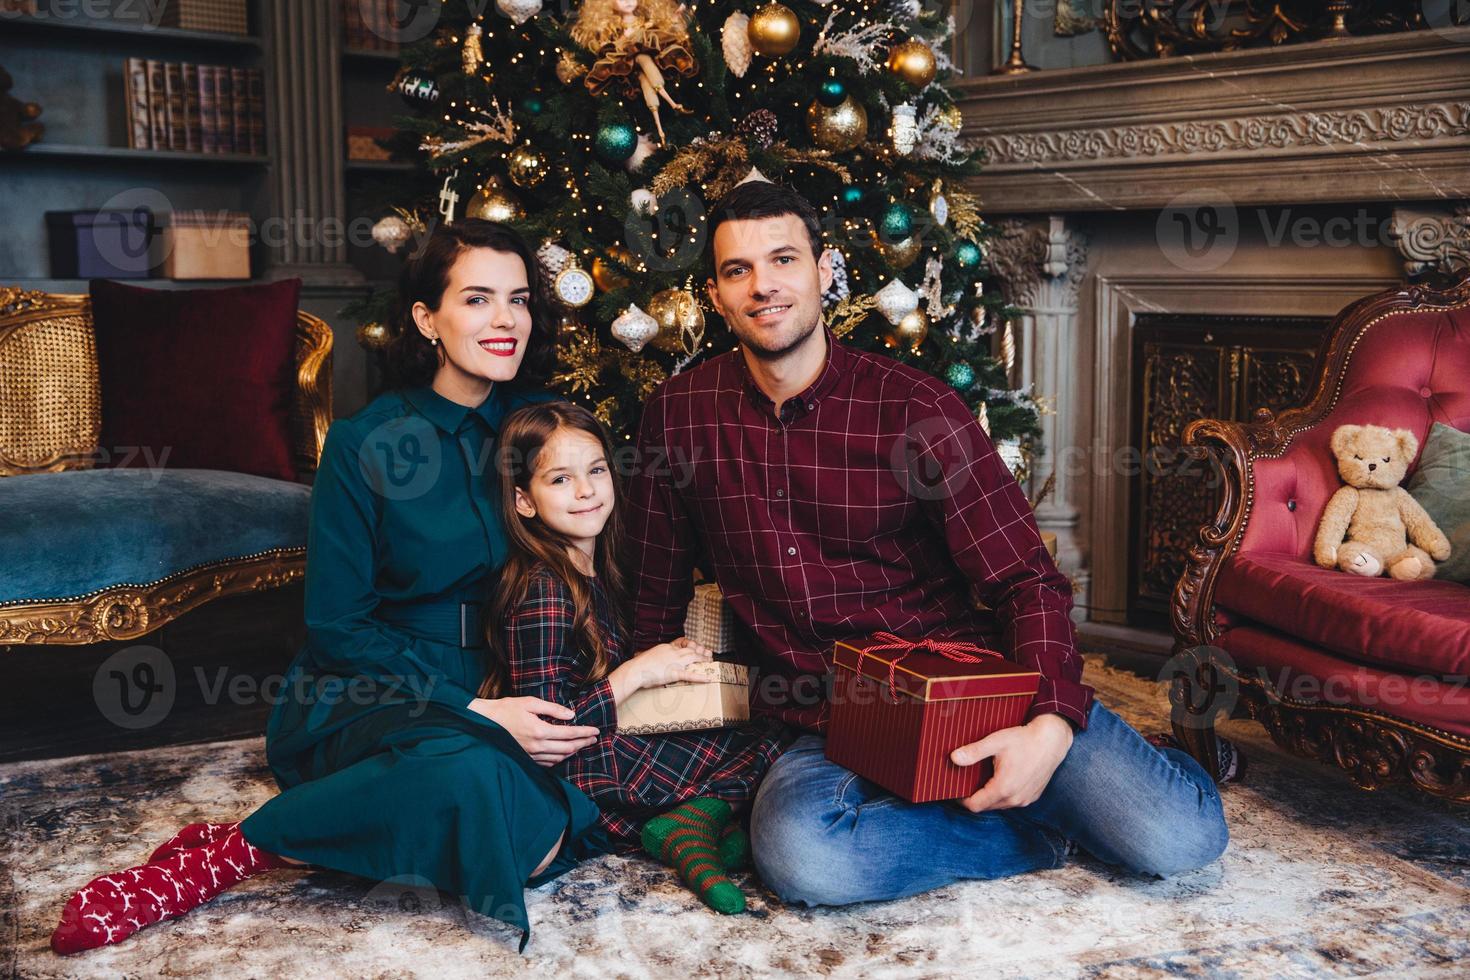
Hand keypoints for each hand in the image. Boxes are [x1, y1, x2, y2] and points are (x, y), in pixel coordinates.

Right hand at [467, 696, 599, 765]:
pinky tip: (564, 753)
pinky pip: (547, 763)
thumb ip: (552, 709)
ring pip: (559, 758)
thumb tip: (571, 715)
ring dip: (573, 752)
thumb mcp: (529, 702)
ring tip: (581, 745)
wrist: (483, 723)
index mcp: (539, 731)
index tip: (596, 731)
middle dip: (583, 743)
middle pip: (568, 748)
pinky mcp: (526, 759)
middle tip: (594, 739)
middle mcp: (537, 746)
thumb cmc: (505, 709)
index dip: (584, 732)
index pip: (569, 734)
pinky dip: (559, 759)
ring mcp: (531, 755)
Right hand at [629, 636, 713, 688]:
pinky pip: (689, 674)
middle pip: (690, 649)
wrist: (635, 670)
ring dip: (703, 660)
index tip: (694, 646)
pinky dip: (700, 677)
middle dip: (700, 651)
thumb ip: (657, 657)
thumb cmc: (638, 665)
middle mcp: (672, 652)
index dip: (690, 644)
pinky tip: (708, 678)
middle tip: (708, 654)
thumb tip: (658, 662)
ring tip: (710, 662)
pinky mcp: (674, 672)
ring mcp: (674, 662)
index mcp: (665, 647)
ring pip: (693, 657)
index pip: (680, 643)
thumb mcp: (649, 656)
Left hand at [951, 714, 1074, 812]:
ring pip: (999, 805)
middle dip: (974, 797)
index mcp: (1003, 788)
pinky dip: (1002, 795)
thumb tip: (953, 758)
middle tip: (965, 782)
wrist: (1051, 740)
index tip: (954, 789)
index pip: (975, 805)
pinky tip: (999, 780)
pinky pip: (1011, 802)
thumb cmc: (1024, 739)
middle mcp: (1015, 799)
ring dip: (988, 797)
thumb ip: (973, 752)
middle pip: (986, 806)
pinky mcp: (1032, 797)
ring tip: (981, 780)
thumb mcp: (995, 742)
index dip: (961, 800)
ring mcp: (1025, 799)